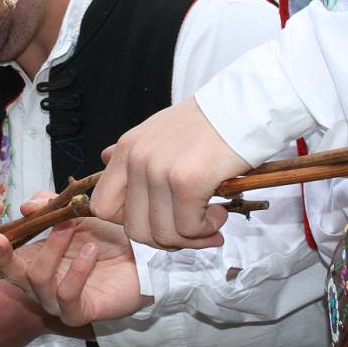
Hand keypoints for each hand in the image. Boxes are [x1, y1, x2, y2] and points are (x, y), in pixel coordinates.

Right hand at [0, 215, 150, 325]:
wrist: (143, 257)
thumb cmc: (106, 234)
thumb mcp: (73, 211)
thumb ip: (47, 205)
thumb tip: (24, 206)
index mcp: (31, 257)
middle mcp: (38, 282)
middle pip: (5, 275)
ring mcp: (55, 300)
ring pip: (36, 279)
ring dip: (52, 247)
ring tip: (71, 226)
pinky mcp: (78, 312)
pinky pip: (67, 294)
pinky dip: (77, 269)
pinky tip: (92, 251)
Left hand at [91, 97, 249, 248]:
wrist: (245, 106)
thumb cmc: (208, 122)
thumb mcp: (158, 129)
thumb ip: (132, 152)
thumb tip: (104, 157)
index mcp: (127, 149)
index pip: (102, 206)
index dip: (128, 221)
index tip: (156, 218)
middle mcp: (137, 160)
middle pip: (134, 229)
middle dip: (166, 239)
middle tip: (191, 231)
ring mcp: (159, 171)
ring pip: (164, 234)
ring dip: (191, 238)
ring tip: (210, 220)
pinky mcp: (187, 182)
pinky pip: (189, 228)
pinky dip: (207, 230)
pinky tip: (219, 213)